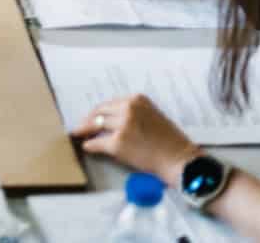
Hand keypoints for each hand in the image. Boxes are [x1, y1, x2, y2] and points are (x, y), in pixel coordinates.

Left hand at [70, 94, 201, 183]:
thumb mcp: (152, 116)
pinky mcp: (118, 143)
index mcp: (137, 100)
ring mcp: (122, 125)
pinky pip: (97, 142)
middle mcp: (128, 109)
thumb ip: (133, 113)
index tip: (91, 116)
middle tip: (80, 126)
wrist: (179, 159)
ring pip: (96, 125)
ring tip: (80, 134)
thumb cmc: (170, 142)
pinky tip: (86, 146)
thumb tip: (110, 119)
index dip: (98, 112)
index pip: (110, 104)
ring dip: (86, 130)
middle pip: (100, 112)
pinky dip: (90, 144)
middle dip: (88, 120)